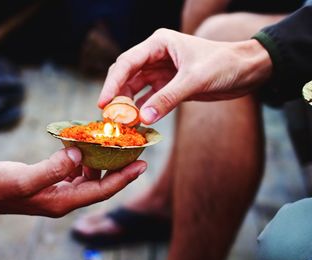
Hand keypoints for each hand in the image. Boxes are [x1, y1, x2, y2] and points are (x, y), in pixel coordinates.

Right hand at [0, 147, 146, 216]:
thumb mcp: (24, 178)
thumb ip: (52, 168)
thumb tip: (77, 154)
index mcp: (62, 201)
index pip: (102, 191)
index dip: (123, 179)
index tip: (142, 165)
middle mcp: (65, 198)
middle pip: (100, 184)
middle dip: (119, 169)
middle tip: (135, 151)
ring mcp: (58, 191)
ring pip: (89, 177)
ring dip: (102, 162)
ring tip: (114, 145)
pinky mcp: (51, 182)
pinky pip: (75, 171)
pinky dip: (83, 159)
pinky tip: (85, 146)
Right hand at [98, 29, 271, 123]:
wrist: (248, 71)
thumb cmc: (224, 65)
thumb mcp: (195, 80)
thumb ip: (167, 99)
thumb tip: (142, 119)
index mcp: (159, 44)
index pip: (127, 63)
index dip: (112, 83)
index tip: (103, 103)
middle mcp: (156, 55)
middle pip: (126, 75)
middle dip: (117, 95)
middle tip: (109, 117)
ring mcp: (161, 71)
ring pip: (135, 88)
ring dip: (128, 105)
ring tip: (121, 123)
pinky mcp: (169, 85)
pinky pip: (149, 98)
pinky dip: (142, 110)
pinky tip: (137, 122)